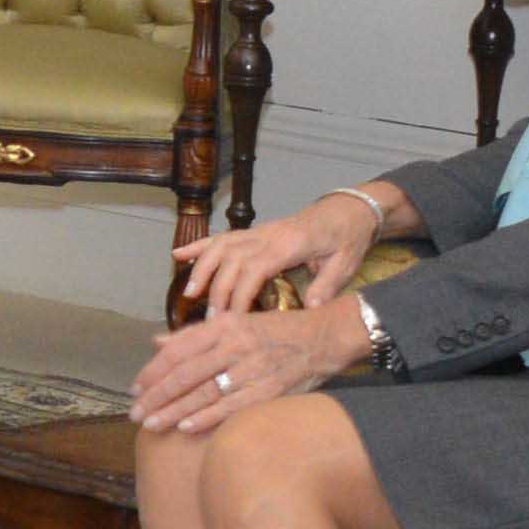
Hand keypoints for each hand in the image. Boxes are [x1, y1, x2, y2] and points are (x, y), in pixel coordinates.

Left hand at [127, 286, 380, 434]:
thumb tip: (156, 343)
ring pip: (205, 391)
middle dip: (156, 395)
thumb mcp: (235, 323)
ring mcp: (253, 367)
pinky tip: (185, 427)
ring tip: (152, 424)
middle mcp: (236, 344)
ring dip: (174, 410)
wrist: (324, 336)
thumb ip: (195, 335)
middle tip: (136, 412)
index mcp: (224, 325)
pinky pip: (232, 407)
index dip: (154, 370)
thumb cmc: (275, 332)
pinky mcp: (270, 389)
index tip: (135, 388)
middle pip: (186, 373)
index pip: (179, 350)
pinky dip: (207, 417)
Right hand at [171, 193, 384, 320]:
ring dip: (202, 268)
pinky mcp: (256, 231)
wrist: (350, 208)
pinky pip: (223, 236)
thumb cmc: (348, 237)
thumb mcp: (346, 263)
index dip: (240, 295)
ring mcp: (260, 231)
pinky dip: (199, 245)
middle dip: (218, 290)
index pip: (255, 270)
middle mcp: (268, 235)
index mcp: (290, 244)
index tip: (233, 320)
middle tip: (212, 320)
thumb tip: (311, 308)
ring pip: (222, 245)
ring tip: (190, 293)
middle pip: (232, 260)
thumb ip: (327, 285)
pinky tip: (178, 255)